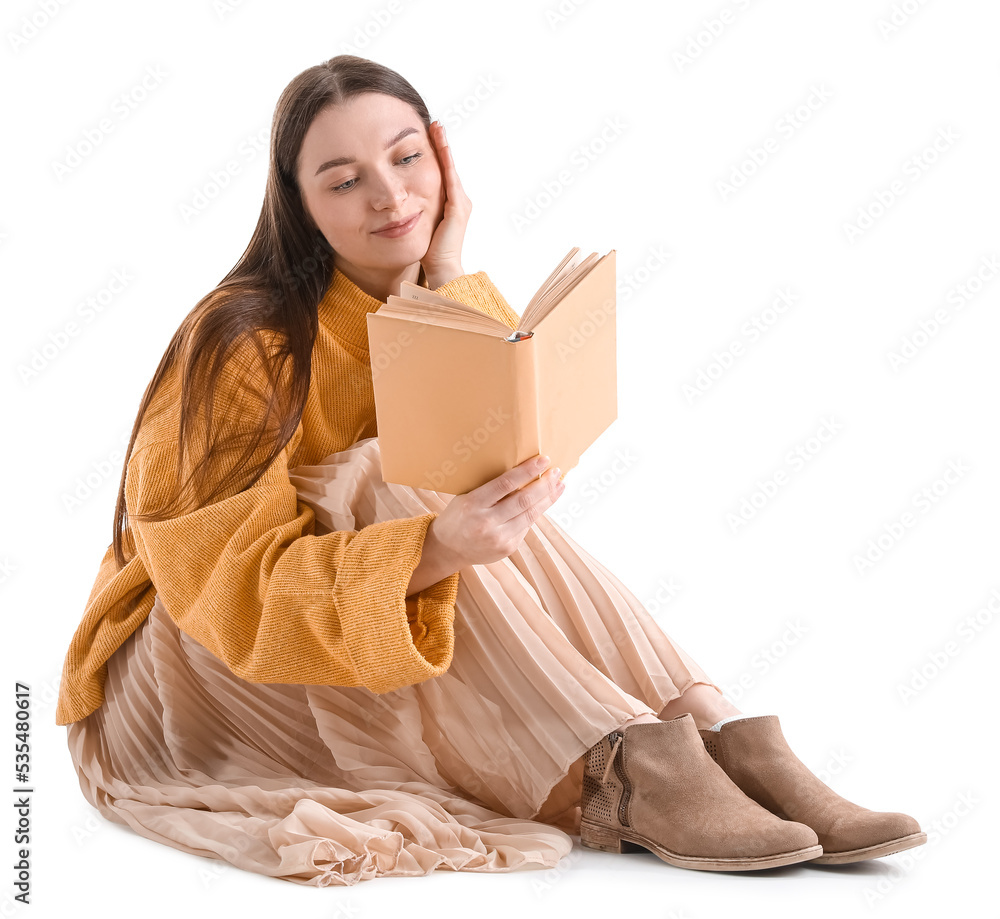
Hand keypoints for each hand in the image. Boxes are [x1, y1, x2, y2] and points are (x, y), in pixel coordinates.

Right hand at [405, 454, 565, 594]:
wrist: (448, 548)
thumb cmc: (459, 516)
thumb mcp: (466, 497)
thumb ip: (490, 488)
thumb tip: (523, 472)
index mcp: (473, 503)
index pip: (505, 484)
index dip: (527, 471)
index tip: (543, 460)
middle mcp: (486, 522)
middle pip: (524, 500)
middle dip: (544, 484)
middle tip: (557, 472)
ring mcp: (498, 538)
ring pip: (530, 515)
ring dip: (548, 499)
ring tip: (559, 486)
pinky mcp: (507, 548)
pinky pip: (526, 526)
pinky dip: (536, 512)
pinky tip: (544, 502)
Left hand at [420, 120, 471, 288]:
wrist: (441, 268)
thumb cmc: (429, 253)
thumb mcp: (420, 226)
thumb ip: (415, 213)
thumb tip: (398, 206)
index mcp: (450, 205)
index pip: (442, 174)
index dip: (436, 155)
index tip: (427, 137)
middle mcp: (459, 200)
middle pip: (447, 167)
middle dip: (440, 145)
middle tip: (434, 124)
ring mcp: (460, 202)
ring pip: (449, 167)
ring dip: (443, 146)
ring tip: (437, 127)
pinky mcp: (457, 206)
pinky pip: (449, 175)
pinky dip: (445, 158)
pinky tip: (440, 142)